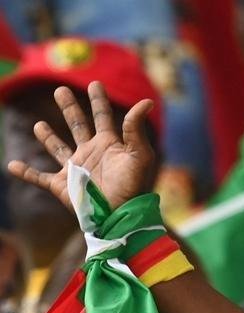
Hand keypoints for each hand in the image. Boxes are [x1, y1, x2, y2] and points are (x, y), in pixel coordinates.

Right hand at [6, 81, 156, 211]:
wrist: (119, 215)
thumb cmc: (132, 187)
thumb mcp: (139, 155)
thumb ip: (136, 128)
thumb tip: (147, 102)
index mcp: (109, 145)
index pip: (103, 117)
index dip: (98, 100)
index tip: (95, 83)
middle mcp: (91, 154)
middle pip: (77, 125)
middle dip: (70, 108)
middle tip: (61, 90)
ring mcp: (75, 169)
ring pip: (58, 148)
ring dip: (48, 137)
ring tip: (38, 125)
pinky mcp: (62, 186)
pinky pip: (39, 177)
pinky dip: (25, 172)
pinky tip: (11, 165)